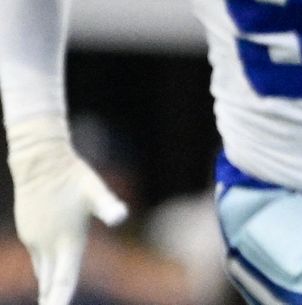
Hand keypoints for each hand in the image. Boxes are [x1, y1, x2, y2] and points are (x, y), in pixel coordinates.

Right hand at [6, 116, 127, 304]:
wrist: (40, 162)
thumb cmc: (72, 175)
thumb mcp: (95, 189)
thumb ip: (108, 205)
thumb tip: (120, 216)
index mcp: (67, 239)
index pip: (64, 278)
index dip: (62, 298)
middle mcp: (48, 243)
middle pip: (50, 280)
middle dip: (53, 298)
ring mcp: (35, 238)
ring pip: (42, 269)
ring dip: (47, 285)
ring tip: (51, 298)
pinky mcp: (28, 231)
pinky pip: (37, 256)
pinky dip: (43, 267)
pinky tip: (46, 272)